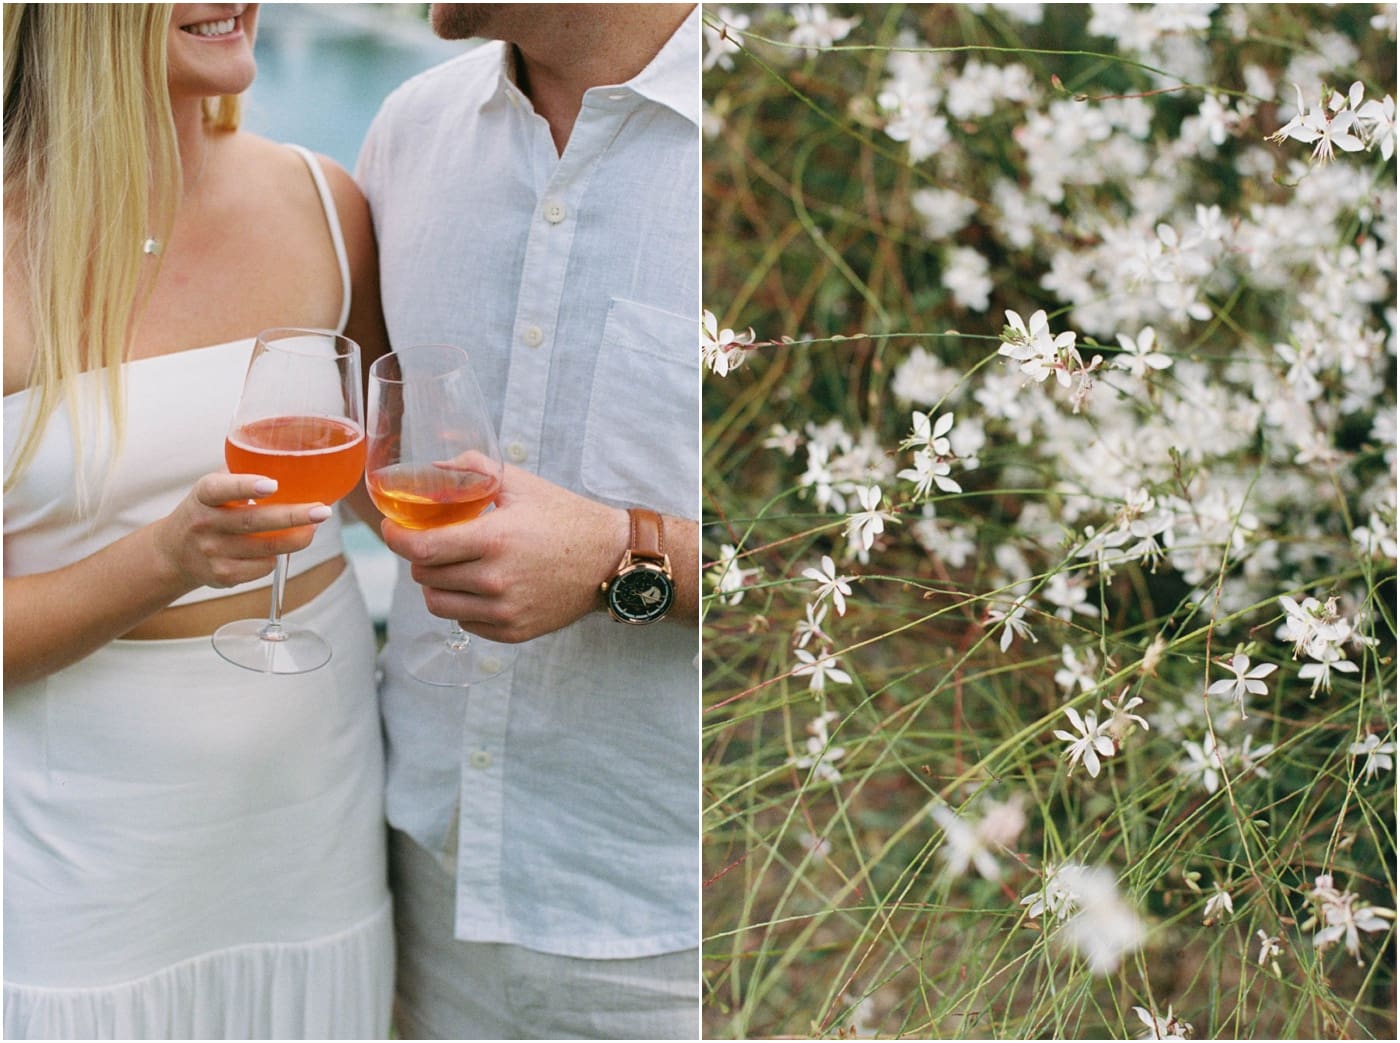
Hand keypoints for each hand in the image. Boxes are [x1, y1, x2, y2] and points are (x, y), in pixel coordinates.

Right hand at [152, 473, 331, 590]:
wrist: (174, 552)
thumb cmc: (208, 510)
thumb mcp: (214, 487)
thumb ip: (242, 471)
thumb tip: (290, 455)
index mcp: (203, 495)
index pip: (220, 489)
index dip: (245, 486)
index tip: (272, 484)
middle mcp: (205, 523)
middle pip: (253, 521)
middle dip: (293, 516)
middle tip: (322, 511)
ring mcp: (212, 552)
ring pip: (266, 548)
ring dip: (296, 539)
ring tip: (313, 528)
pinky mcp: (223, 575)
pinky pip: (263, 567)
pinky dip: (278, 557)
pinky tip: (280, 547)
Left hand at [381, 464, 628, 643]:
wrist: (610, 560)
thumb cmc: (565, 517)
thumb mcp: (520, 484)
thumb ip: (472, 468)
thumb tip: (431, 468)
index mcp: (495, 540)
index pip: (421, 549)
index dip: (396, 538)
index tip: (391, 529)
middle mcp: (496, 580)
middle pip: (425, 577)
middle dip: (421, 557)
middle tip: (434, 543)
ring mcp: (504, 611)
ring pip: (438, 605)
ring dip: (436, 584)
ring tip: (454, 567)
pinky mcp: (513, 632)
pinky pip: (465, 622)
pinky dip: (463, 605)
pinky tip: (482, 586)